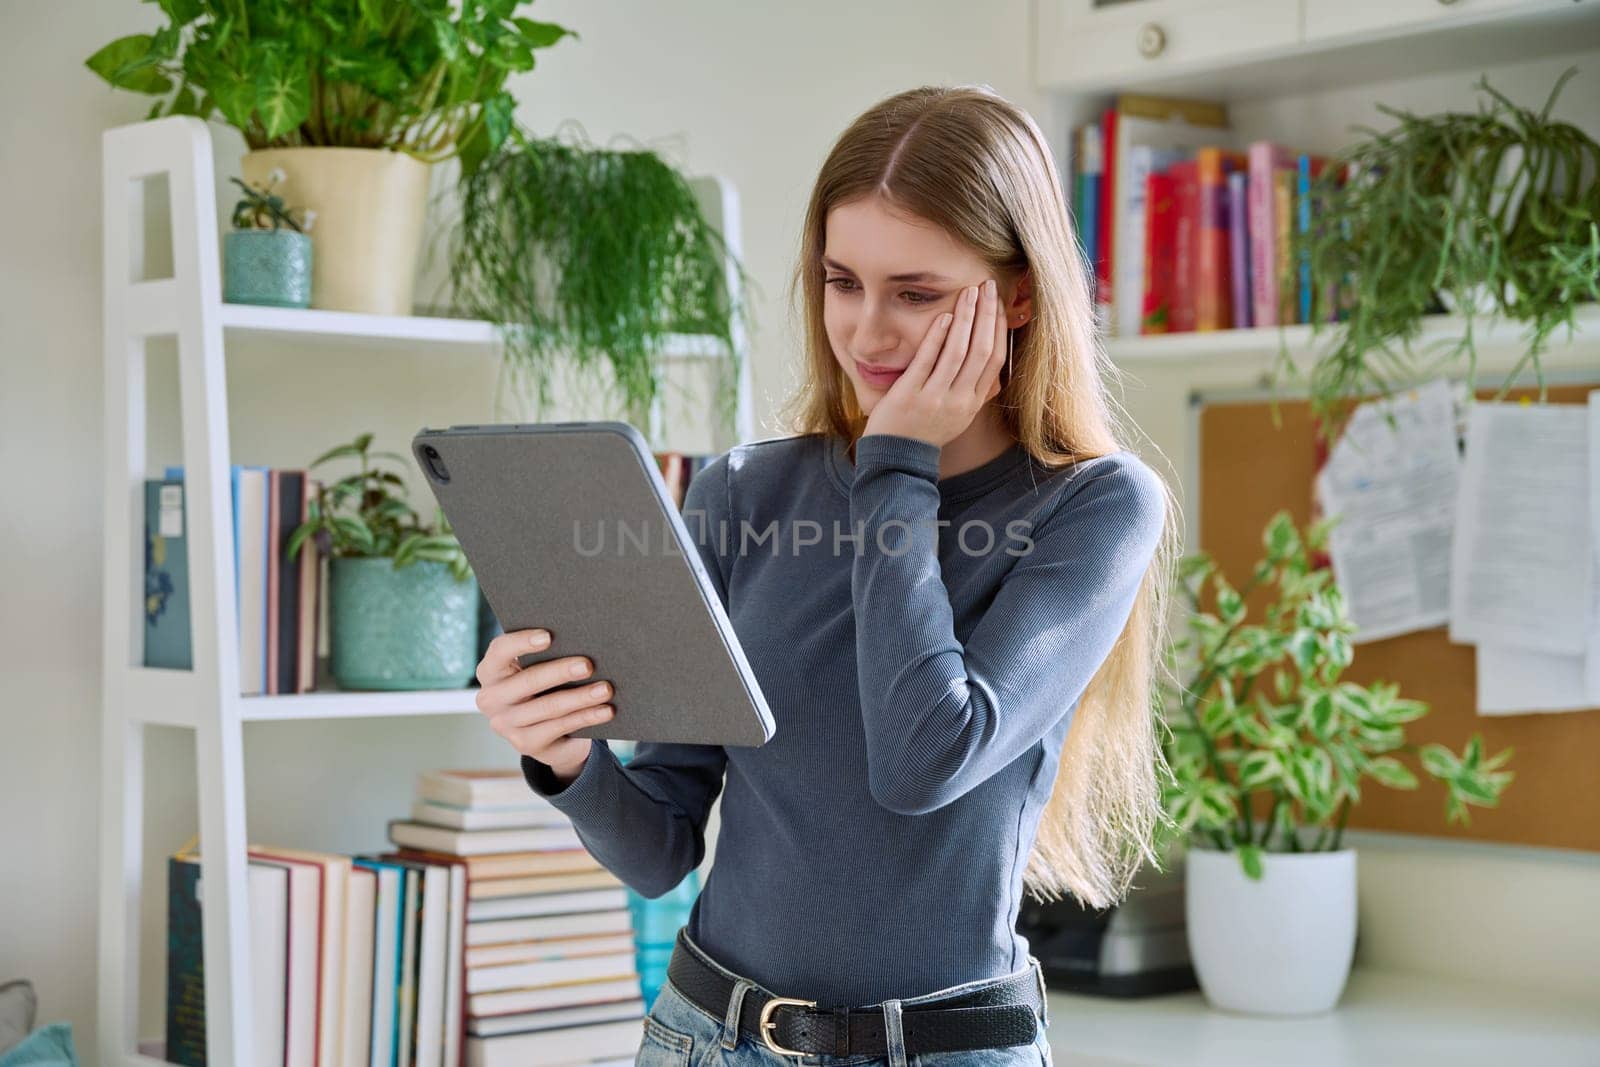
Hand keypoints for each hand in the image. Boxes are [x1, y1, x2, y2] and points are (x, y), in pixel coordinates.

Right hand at [474, 628, 614, 777]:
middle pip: (528, 681)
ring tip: (606, 689)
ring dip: (580, 697)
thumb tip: (583, 641)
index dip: (522, 642)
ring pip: (548, 707)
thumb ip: (549, 654)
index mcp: (490, 671)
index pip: (499, 651)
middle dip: (560, 671)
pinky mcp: (524, 744)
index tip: (549, 636)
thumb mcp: (539, 669)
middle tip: (588, 665)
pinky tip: (606, 710)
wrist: (549, 733)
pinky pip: (560, 727)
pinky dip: (586, 717)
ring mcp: (504, 724)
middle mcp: (490, 698)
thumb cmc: (546, 686)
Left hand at [862, 278, 1006, 447]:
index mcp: (972, 403)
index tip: (997, 303)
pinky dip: (937, 336)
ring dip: (965, 318)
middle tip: (987, 286)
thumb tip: (990, 364)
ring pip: (958, 352)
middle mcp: (959, 400)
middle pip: (981, 350)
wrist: (896, 458)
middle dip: (987, 314)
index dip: (998, 328)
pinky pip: (927, 361)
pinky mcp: (910, 395)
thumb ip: (973, 391)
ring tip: (969, 292)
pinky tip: (943, 315)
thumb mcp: (957, 415)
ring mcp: (934, 398)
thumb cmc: (925, 432)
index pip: (995, 359)